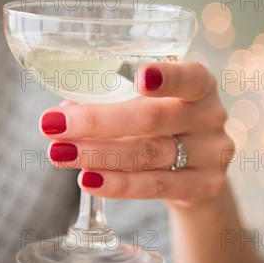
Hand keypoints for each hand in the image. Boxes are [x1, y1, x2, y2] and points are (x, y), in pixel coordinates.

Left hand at [39, 62, 234, 206]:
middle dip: (97, 122)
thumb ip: (111, 102)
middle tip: (52, 124)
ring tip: (59, 153)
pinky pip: (156, 186)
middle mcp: (211, 116)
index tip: (137, 76)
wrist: (195, 170)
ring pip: (149, 154)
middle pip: (153, 118)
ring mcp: (211, 154)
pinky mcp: (204, 186)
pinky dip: (118, 184)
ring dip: (98, 154)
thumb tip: (62, 112)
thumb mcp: (146, 104)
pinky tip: (88, 180)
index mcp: (200, 85)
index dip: (166, 77)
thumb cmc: (161, 125)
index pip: (189, 77)